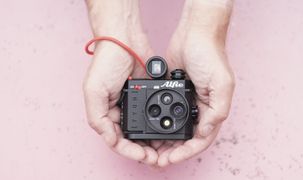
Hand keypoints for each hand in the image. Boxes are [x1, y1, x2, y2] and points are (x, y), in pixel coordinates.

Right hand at [83, 0, 157, 164]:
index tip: (143, 156)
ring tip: (163, 151)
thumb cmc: (106, 62)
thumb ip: (98, 117)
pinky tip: (167, 131)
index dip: (129, 151)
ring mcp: (135, 104)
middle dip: (143, 150)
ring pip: (145, 130)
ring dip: (152, 142)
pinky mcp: (148, 95)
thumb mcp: (94, 91)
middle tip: (156, 158)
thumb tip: (110, 139)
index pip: (116, 139)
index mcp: (106, 113)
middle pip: (132, 138)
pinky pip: (155, 115)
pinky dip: (159, 125)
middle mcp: (120, 111)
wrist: (125, 39)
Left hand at [156, 0, 234, 166]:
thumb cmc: (211, 55)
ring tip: (152, 151)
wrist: (194, 34)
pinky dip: (159, 124)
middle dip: (174, 151)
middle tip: (159, 160)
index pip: (201, 138)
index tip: (172, 158)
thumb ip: (217, 110)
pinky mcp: (173, 93)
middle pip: (187, 138)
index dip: (187, 151)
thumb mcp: (222, 84)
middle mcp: (200, 108)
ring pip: (175, 128)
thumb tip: (204, 131)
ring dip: (165, 141)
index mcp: (213, 109)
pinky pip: (166, 113)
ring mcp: (186, 101)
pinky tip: (150, 129)